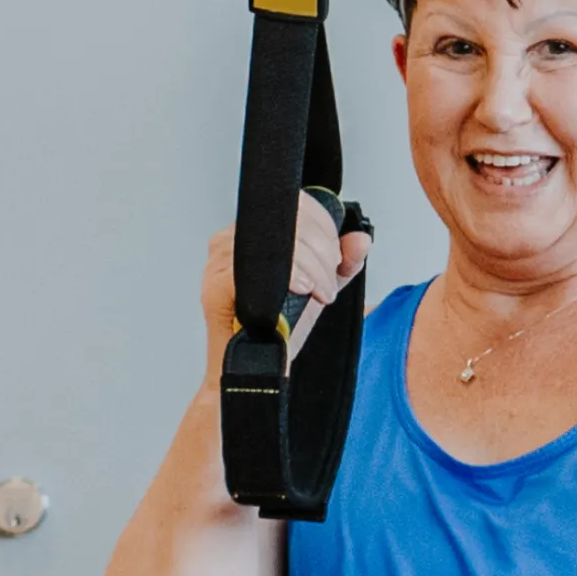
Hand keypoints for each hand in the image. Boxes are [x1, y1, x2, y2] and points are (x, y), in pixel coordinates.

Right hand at [201, 192, 371, 388]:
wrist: (255, 370)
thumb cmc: (276, 330)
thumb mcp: (319, 287)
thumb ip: (341, 263)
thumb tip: (359, 241)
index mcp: (251, 234)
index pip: (294, 205)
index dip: (324, 227)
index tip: (335, 257)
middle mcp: (231, 240)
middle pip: (290, 221)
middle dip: (323, 253)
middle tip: (329, 284)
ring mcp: (221, 261)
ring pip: (280, 242)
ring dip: (312, 268)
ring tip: (319, 292)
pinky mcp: (217, 283)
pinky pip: (260, 265)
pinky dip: (291, 275)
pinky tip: (302, 289)